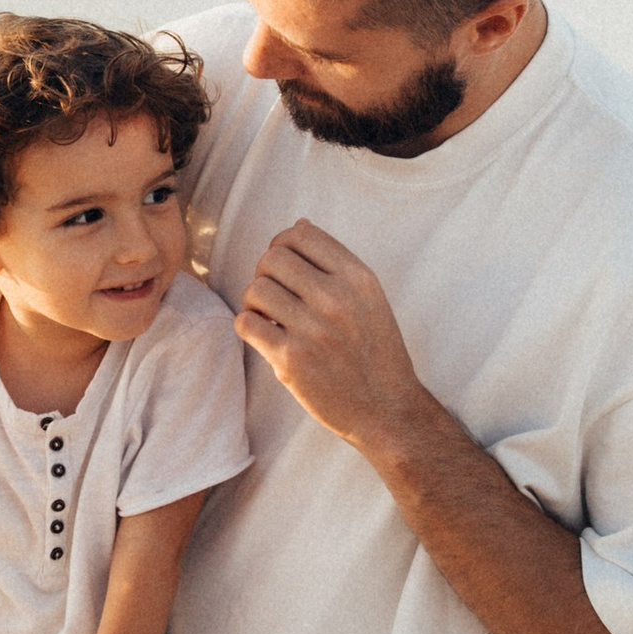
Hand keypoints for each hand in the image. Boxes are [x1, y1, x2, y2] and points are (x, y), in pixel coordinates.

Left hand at [235, 219, 421, 447]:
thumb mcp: (370, 298)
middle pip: (272, 258)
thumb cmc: (375, 352)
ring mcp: (312, 329)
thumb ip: (336, 263)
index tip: (284, 267)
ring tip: (270, 317)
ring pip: (255, 289)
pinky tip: (266, 336)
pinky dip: (249, 327)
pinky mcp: (291, 360)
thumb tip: (299, 225)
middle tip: (275, 296)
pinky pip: (246, 324)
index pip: (301, 234)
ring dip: (255, 302)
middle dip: (265, 273)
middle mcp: (336, 298)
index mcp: (358, 278)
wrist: (386, 408)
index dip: (282, 244)